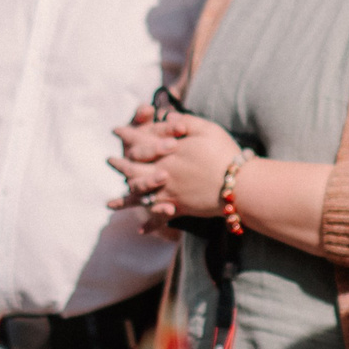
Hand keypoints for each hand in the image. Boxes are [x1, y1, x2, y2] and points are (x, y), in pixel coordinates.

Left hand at [108, 108, 240, 222]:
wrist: (239, 184)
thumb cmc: (225, 154)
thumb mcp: (206, 129)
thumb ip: (185, 121)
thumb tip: (167, 117)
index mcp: (168, 152)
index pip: (141, 141)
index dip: (128, 134)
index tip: (116, 130)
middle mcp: (163, 173)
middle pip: (134, 169)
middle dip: (121, 164)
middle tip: (110, 160)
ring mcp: (169, 192)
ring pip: (141, 196)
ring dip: (124, 200)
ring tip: (111, 203)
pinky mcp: (179, 208)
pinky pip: (161, 218)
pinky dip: (151, 224)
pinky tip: (140, 230)